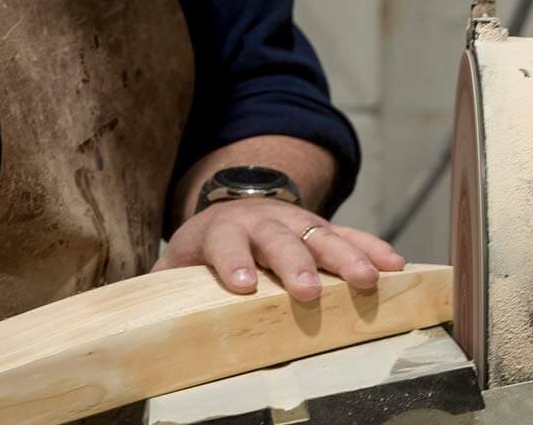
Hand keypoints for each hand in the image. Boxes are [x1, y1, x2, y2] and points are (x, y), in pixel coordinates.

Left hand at [152, 197, 405, 302]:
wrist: (235, 206)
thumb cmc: (205, 250)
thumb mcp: (179, 263)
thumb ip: (163, 288)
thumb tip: (137, 325)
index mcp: (221, 231)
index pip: (224, 243)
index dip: (233, 262)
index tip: (244, 286)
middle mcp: (261, 221)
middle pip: (279, 238)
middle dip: (295, 264)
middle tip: (307, 291)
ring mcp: (296, 221)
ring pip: (321, 235)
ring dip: (346, 258)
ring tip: (367, 281)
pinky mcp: (321, 227)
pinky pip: (352, 235)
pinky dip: (373, 249)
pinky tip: (395, 266)